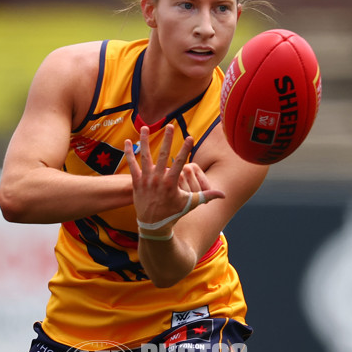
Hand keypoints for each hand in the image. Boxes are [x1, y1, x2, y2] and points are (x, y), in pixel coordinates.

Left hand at [124, 124, 224, 238]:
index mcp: (171, 183)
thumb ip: (206, 197)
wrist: (153, 226)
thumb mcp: (190, 204)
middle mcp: (158, 179)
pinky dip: (129, 153)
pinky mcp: (136, 183)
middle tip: (169, 125)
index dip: (185, 148)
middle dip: (166, 139)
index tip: (189, 137)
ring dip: (144, 141)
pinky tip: (127, 142)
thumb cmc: (173, 214)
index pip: (180, 162)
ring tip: (145, 127)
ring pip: (144, 156)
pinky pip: (132, 165)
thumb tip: (223, 195)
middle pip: (162, 155)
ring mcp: (146, 180)